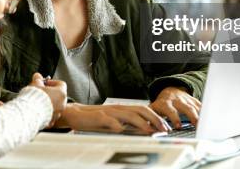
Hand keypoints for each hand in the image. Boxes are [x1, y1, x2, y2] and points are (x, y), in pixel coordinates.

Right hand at [29, 73, 66, 126]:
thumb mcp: (36, 84)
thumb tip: (37, 76)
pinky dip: (45, 113)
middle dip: (49, 93)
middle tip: (40, 92)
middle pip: (58, 95)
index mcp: (61, 93)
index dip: (52, 82)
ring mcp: (58, 113)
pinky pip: (50, 115)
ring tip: (37, 102)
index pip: (61, 84)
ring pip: (55, 106)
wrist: (30, 113)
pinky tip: (37, 111)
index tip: (44, 83)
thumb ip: (38, 79)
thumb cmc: (34, 98)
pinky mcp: (52, 120)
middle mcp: (62, 103)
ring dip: (48, 103)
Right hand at [54, 103, 170, 133]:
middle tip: (164, 129)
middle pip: (140, 110)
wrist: (73, 113)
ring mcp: (109, 112)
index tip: (166, 127)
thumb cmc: (94, 119)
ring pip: (129, 115)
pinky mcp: (99, 117)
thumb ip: (126, 124)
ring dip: (142, 123)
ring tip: (151, 131)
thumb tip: (144, 131)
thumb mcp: (113, 121)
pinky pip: (110, 120)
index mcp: (122, 108)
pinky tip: (123, 131)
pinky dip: (118, 125)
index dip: (156, 117)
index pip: (143, 110)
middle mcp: (118, 108)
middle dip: (154, 119)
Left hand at [150, 87, 200, 128]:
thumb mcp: (153, 109)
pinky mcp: (193, 101)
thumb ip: (152, 119)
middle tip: (195, 126)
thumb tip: (149, 130)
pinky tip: (209, 119)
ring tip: (203, 125)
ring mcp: (186, 100)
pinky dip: (205, 113)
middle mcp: (177, 101)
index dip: (174, 118)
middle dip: (191, 116)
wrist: (169, 91)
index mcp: (166, 103)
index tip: (178, 126)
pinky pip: (200, 106)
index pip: (170, 110)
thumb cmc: (161, 104)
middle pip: (185, 108)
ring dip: (200, 116)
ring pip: (194, 107)